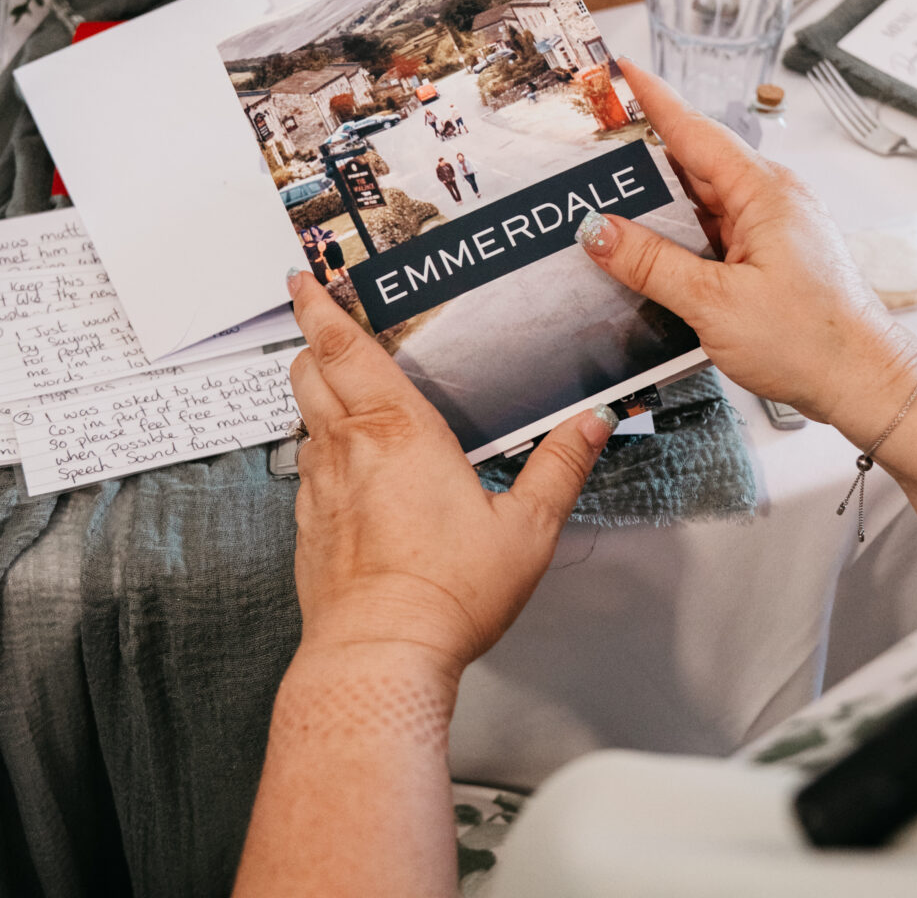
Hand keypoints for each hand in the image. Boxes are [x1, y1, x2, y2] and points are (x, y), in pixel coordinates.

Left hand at [286, 273, 614, 677]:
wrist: (380, 657)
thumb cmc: (446, 594)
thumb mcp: (526, 529)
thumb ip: (560, 467)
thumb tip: (591, 423)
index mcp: (398, 430)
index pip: (343, 348)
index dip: (319, 306)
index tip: (306, 278)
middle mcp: (349, 447)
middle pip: (309, 370)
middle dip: (313, 339)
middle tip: (325, 319)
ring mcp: (321, 488)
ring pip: (306, 417)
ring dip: (318, 393)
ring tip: (346, 389)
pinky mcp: (309, 526)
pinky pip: (310, 468)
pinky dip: (324, 449)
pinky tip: (353, 468)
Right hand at [576, 61, 916, 423]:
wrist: (864, 382)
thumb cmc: (811, 341)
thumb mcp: (715, 303)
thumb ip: (651, 263)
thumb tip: (598, 231)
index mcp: (764, 192)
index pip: (695, 132)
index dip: (654, 100)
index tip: (621, 71)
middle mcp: (770, 198)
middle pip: (692, 163)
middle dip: (641, 154)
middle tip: (591, 146)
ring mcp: (771, 226)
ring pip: (700, 200)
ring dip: (657, 202)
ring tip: (604, 198)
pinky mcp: (769, 254)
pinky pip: (713, 229)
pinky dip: (678, 233)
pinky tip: (647, 247)